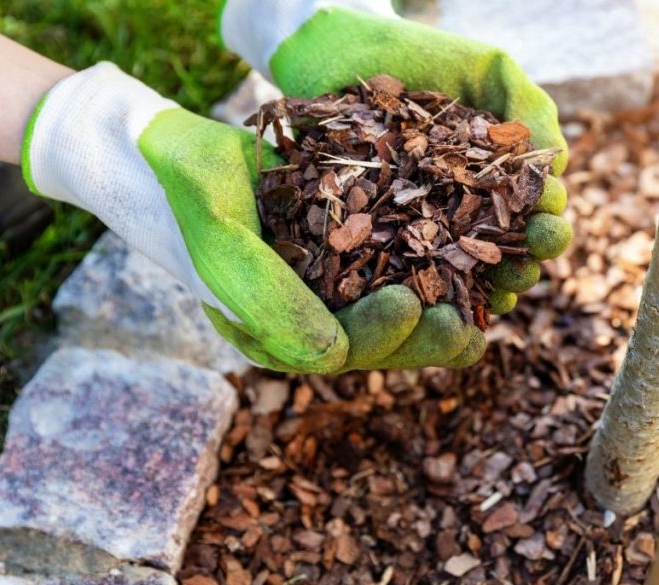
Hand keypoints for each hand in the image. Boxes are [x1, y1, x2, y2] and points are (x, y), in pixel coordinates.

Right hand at [24, 63, 482, 372]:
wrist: (176, 154)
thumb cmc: (192, 192)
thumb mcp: (222, 238)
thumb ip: (268, 299)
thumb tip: (333, 356)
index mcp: (272, 332)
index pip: (337, 351)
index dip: (380, 335)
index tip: (411, 303)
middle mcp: (303, 320)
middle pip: (375, 344)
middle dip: (423, 339)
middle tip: (466, 325)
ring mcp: (325, 290)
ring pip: (390, 317)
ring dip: (437, 318)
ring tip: (482, 310)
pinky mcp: (343, 258)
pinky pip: (391, 276)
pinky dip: (430, 274)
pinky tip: (469, 268)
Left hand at [222, 2, 572, 366]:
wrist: (340, 50)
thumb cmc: (421, 56)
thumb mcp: (489, 70)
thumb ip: (530, 108)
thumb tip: (558, 163)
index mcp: (499, 178)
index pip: (535, 213)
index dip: (547, 224)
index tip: (546, 223)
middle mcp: (466, 210)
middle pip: (506, 253)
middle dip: (523, 264)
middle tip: (526, 266)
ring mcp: (422, 228)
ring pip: (464, 275)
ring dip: (485, 291)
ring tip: (495, 296)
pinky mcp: (376, 239)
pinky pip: (405, 276)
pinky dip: (427, 294)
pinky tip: (442, 305)